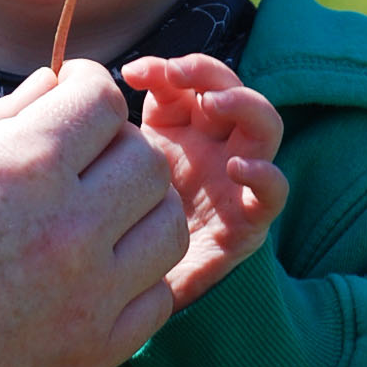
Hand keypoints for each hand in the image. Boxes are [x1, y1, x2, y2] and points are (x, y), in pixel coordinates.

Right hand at [0, 60, 186, 366]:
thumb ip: (0, 122)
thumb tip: (57, 85)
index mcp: (18, 168)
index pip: (103, 101)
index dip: (83, 92)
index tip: (63, 107)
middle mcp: (66, 232)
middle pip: (147, 162)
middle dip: (115, 150)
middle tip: (73, 164)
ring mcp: (83, 305)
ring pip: (166, 229)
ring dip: (136, 213)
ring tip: (85, 220)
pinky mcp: (82, 364)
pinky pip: (155, 303)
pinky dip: (135, 280)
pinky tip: (86, 278)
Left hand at [122, 53, 286, 310]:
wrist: (127, 297)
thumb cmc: (113, 228)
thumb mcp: (107, 173)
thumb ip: (108, 133)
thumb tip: (92, 88)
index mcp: (179, 131)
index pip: (187, 82)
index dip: (168, 68)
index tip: (133, 73)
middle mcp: (212, 148)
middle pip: (230, 91)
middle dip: (208, 73)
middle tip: (178, 74)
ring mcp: (235, 181)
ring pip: (264, 126)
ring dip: (245, 105)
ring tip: (216, 103)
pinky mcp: (248, 221)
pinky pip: (274, 192)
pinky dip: (265, 174)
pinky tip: (239, 169)